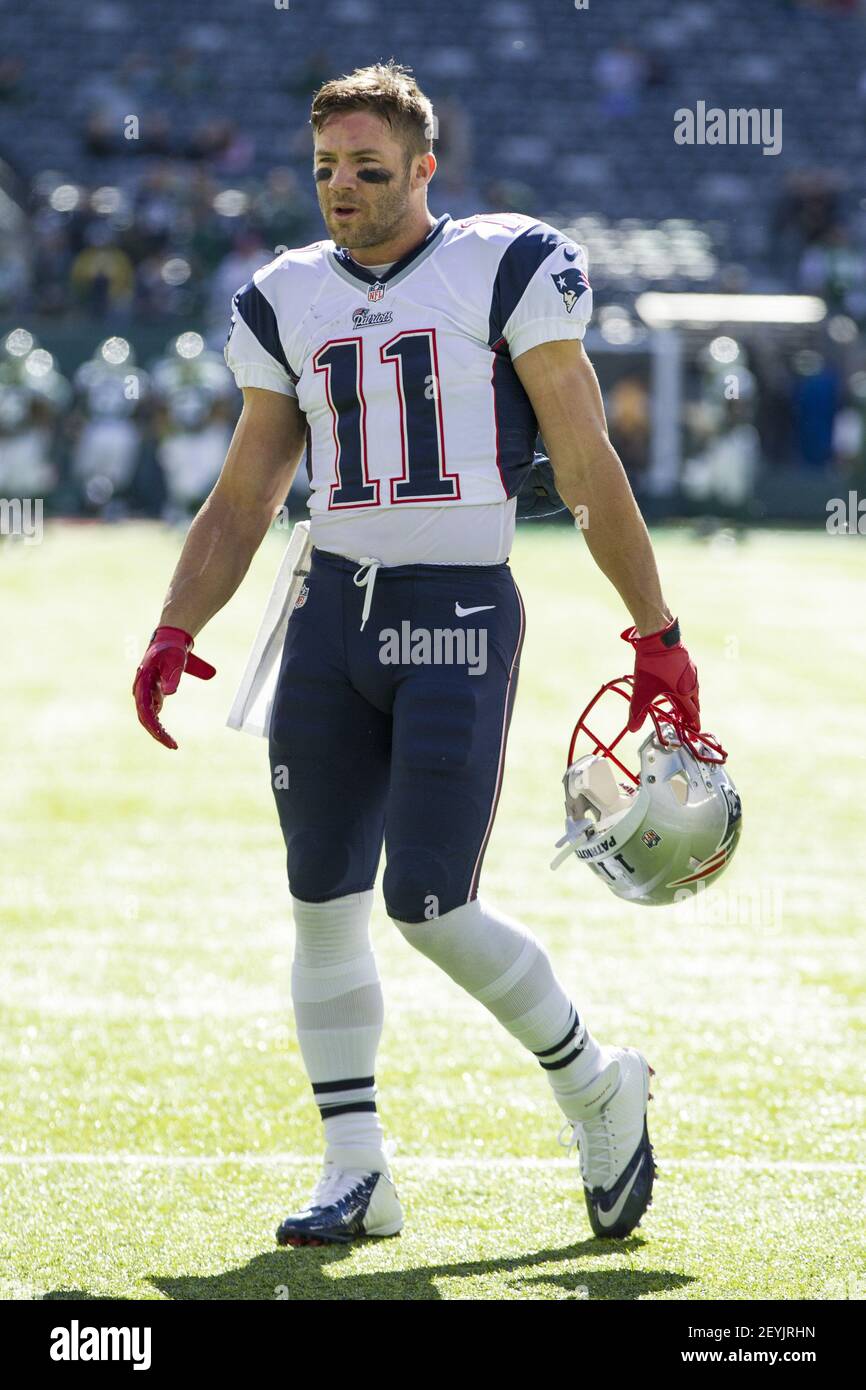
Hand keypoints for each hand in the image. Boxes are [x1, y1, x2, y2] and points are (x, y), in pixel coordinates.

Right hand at [133, 625, 215, 749]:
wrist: (169, 643)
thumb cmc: (172, 651)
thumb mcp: (176, 661)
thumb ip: (173, 676)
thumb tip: (169, 693)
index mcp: (143, 683)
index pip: (145, 710)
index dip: (154, 726)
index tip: (166, 738)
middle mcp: (140, 690)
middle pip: (145, 718)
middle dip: (157, 733)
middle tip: (173, 746)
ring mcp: (144, 693)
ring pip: (148, 717)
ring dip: (158, 731)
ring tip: (172, 744)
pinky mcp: (151, 695)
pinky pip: (153, 713)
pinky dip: (159, 724)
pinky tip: (167, 735)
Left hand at [621, 617, 699, 732]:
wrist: (658, 637)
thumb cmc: (652, 664)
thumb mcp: (642, 691)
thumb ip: (637, 711)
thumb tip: (632, 729)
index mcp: (684, 693)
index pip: (692, 713)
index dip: (693, 724)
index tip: (695, 731)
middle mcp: (691, 683)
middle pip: (695, 703)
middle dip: (691, 714)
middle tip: (688, 721)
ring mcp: (691, 671)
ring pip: (693, 690)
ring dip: (689, 700)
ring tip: (682, 705)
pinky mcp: (687, 661)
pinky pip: (689, 678)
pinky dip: (686, 687)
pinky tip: (678, 684)